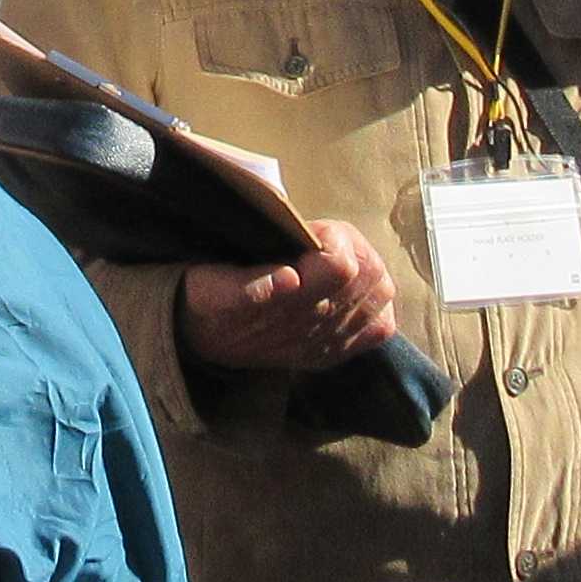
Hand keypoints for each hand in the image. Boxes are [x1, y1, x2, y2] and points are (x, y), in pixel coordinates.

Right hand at [179, 219, 401, 372]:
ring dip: (367, 269)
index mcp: (287, 309)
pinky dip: (376, 302)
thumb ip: (248, 286)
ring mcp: (329, 342)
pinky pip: (381, 328)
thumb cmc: (207, 301)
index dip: (332, 237)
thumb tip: (289, 278)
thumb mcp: (212, 289)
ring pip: (381, 295)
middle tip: (324, 240)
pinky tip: (352, 291)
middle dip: (354, 247)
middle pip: (370, 276)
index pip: (343, 266)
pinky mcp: (334, 351)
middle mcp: (315, 329)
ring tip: (338, 259)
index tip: (308, 231)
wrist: (199, 340)